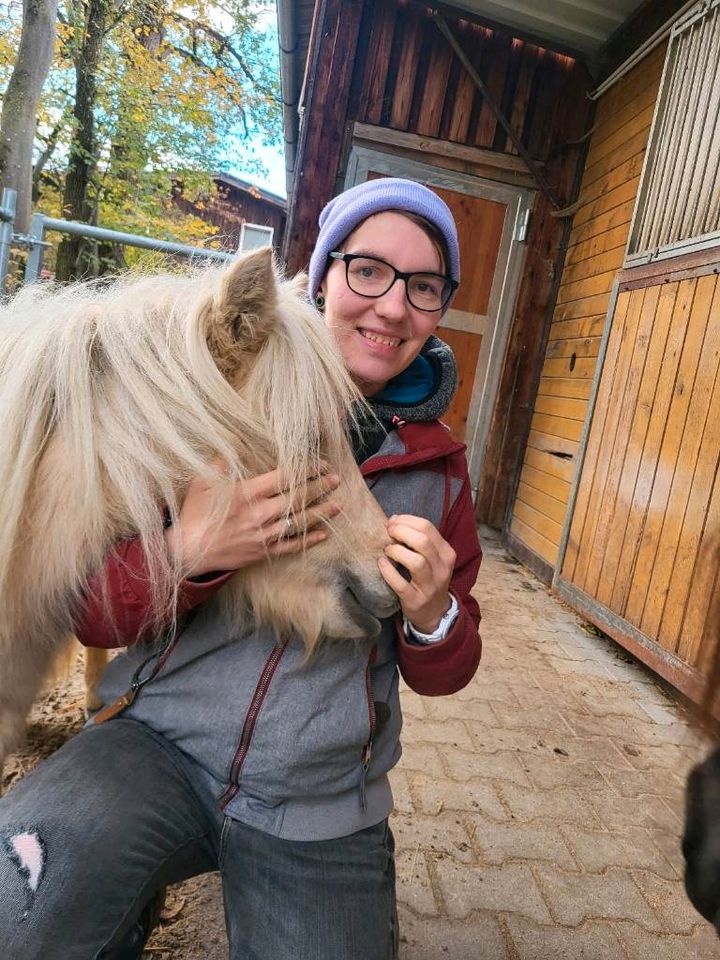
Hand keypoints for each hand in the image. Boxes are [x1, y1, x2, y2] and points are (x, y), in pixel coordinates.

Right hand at [165, 464, 340, 576]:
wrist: (189, 551)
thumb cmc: (196, 513)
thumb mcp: (203, 482)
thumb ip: (221, 463)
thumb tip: (233, 445)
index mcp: (248, 493)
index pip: (285, 478)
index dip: (307, 470)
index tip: (321, 465)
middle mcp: (260, 513)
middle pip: (298, 498)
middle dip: (320, 487)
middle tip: (336, 479)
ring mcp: (264, 535)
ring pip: (300, 522)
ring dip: (321, 512)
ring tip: (338, 503)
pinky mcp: (264, 552)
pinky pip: (292, 546)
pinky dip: (309, 540)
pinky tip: (324, 533)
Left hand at [378, 515, 456, 633]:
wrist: (435, 612)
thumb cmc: (428, 578)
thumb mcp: (432, 558)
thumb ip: (418, 539)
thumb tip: (393, 519)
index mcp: (446, 553)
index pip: (427, 527)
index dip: (406, 520)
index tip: (392, 521)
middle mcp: (442, 568)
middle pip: (423, 542)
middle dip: (401, 532)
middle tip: (388, 533)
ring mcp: (431, 586)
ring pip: (416, 562)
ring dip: (397, 552)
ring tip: (387, 550)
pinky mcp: (416, 600)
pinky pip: (401, 584)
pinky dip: (388, 572)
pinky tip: (381, 564)